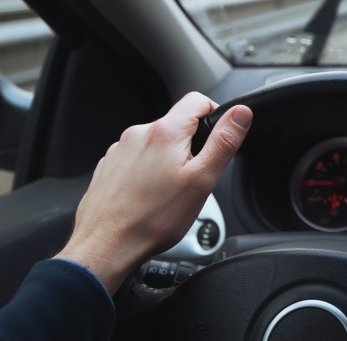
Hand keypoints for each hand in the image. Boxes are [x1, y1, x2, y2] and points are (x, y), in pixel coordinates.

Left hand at [55, 92, 251, 292]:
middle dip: (191, 146)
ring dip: (168, 160)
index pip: (197, 100)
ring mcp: (120, 150)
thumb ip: (224, 142)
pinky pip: (137, 158)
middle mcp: (138, 134)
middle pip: (177, 124)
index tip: (217, 139)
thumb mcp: (202, 180)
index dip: (215, 115)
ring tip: (168, 193)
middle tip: (193, 178)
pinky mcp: (109, 166)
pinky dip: (147, 172)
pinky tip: (148, 196)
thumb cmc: (152, 219)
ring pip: (157, 143)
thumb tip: (240, 114)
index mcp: (165, 132)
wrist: (105, 246)